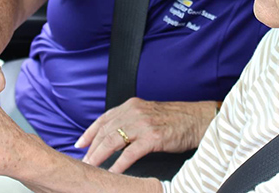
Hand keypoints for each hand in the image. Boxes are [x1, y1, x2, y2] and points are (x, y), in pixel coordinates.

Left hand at [76, 98, 216, 172]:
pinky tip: (112, 172)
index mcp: (132, 105)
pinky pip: (130, 153)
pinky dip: (118, 164)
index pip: (104, 119)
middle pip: (105, 131)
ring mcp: (143, 124)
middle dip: (92, 148)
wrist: (197, 119)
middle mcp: (134, 112)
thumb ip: (131, 120)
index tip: (80, 144)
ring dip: (99, 156)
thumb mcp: (148, 113)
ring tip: (92, 167)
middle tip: (84, 161)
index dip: (90, 132)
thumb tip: (114, 135)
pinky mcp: (153, 138)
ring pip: (113, 141)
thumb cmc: (175, 119)